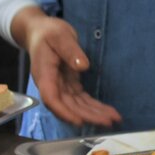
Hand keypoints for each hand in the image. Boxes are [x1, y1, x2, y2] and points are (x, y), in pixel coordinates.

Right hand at [10, 6, 121, 128]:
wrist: (41, 32)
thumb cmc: (48, 32)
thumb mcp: (59, 36)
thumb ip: (69, 50)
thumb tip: (83, 66)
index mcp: (44, 74)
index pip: (51, 98)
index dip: (64, 112)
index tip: (79, 121)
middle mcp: (51, 85)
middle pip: (67, 106)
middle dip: (87, 116)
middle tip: (108, 122)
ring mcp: (60, 87)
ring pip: (76, 106)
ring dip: (93, 114)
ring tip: (113, 119)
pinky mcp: (69, 85)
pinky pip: (81, 99)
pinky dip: (93, 106)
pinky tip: (107, 112)